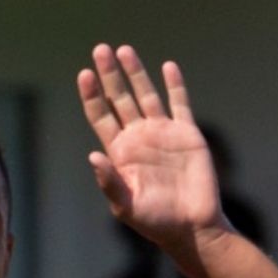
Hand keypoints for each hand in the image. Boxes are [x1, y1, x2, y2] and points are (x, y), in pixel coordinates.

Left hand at [78, 44, 227, 256]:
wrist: (193, 227)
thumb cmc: (155, 222)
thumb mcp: (125, 206)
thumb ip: (109, 182)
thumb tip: (92, 155)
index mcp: (120, 152)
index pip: (101, 116)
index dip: (92, 96)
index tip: (85, 75)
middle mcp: (139, 138)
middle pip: (120, 99)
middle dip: (109, 75)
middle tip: (100, 50)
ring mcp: (163, 134)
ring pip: (146, 95)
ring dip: (136, 73)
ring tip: (124, 50)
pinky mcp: (187, 134)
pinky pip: (180, 104)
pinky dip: (174, 86)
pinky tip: (167, 67)